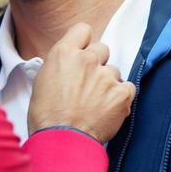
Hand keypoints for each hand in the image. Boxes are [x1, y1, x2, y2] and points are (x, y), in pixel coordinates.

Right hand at [27, 23, 135, 142]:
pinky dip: (120, 97)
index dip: (84, 43)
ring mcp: (106, 76)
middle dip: (97, 63)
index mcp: (64, 53)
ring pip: (114, 71)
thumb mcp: (42, 81)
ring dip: (108, 83)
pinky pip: (127, 87)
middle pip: (102, 48)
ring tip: (95, 103)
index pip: (83, 30)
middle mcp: (87, 59)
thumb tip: (70, 63)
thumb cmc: (46, 116)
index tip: (82, 54)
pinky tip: (107, 109)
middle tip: (88, 83)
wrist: (62, 142)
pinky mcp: (122, 93)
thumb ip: (61, 65)